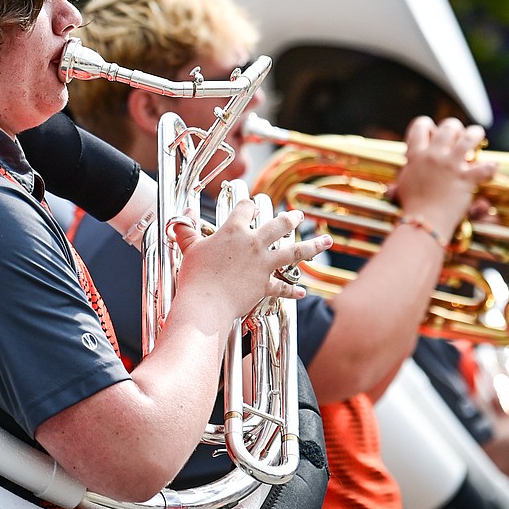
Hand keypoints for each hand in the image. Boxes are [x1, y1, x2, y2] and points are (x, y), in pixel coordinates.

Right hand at [169, 200, 330, 318]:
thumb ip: (186, 230)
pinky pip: (283, 288)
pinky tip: (302, 292)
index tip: (252, 205)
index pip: (245, 209)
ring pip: (294, 252)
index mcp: (233, 231)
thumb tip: (183, 214)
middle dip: (290, 219)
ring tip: (325, 241)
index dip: (249, 205)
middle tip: (298, 216)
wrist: (205, 304)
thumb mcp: (188, 248)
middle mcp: (253, 244)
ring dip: (312, 246)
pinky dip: (293, 291)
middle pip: (278, 225)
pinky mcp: (265, 286)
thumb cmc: (194, 276)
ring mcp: (262, 265)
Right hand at [391, 116, 498, 240]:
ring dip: (475, 134)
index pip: (420, 126)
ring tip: (477, 135)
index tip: (432, 132)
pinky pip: (485, 167)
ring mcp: (451, 166)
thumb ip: (407, 171)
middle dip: (455, 128)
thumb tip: (403, 172)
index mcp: (416, 155)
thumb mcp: (403, 184)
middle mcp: (434, 156)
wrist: (423, 222)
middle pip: (448, 127)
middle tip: (458, 135)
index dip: (428, 125)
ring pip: (469, 138)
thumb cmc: (411, 206)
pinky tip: (492, 167)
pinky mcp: (466, 179)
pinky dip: (490, 167)